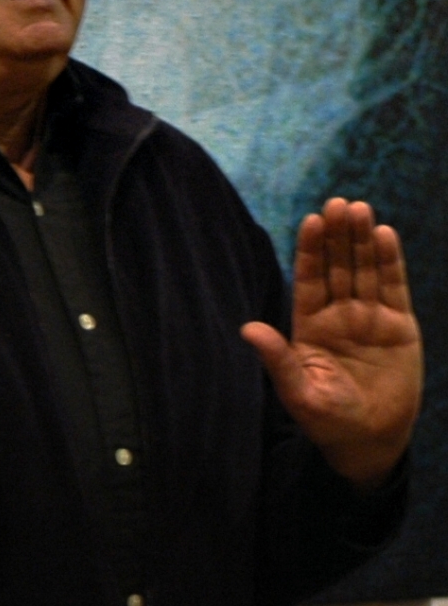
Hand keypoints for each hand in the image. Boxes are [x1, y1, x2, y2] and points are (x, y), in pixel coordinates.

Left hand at [241, 198, 422, 488]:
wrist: (368, 442)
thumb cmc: (326, 420)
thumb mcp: (298, 392)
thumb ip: (277, 359)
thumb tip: (247, 329)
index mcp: (309, 324)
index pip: (309, 278)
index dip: (311, 249)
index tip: (311, 220)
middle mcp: (338, 314)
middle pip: (338, 265)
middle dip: (338, 235)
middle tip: (338, 203)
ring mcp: (369, 318)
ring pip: (364, 270)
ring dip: (363, 240)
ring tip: (360, 208)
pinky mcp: (399, 327)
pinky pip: (393, 288)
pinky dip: (390, 262)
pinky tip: (385, 234)